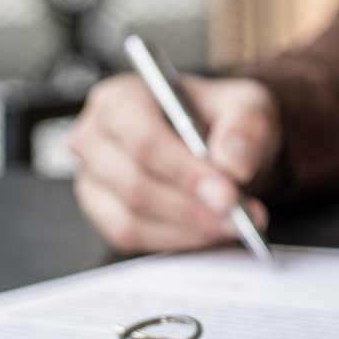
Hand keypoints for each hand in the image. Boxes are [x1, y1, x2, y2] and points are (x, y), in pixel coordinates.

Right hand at [68, 75, 280, 252]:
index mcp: (121, 98)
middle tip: (236, 215)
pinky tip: (208, 231)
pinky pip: (130, 237)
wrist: (215, 143)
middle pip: (134, 183)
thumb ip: (243, 128)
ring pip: (131, 217)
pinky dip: (175, 240)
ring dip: (188, 228)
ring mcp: (92, 177)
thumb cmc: (220, 118)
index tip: (227, 194)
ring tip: (233, 224)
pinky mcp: (101, 212)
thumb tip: (233, 163)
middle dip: (191, 206)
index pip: (144, 140)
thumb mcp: (245, 106)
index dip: (185, 172)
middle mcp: (95, 136)